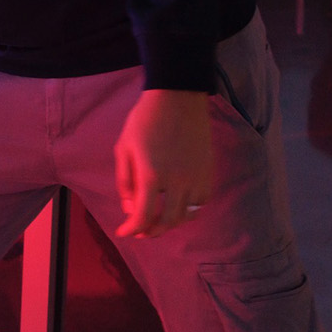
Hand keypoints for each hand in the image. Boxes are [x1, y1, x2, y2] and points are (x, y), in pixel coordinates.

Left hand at [113, 89, 213, 238]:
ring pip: (187, 214)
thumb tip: (130, 209)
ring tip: (158, 220)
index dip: (132, 229)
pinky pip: (201, 201)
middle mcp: (177, 182)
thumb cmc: (144, 121)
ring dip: (171, 222)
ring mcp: (196, 178)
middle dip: (152, 231)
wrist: (177, 99)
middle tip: (141, 232)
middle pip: (167, 221)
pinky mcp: (208, 172)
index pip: (143, 215)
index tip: (124, 232)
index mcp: (151, 175)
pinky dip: (189, 209)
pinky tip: (177, 205)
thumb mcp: (124, 149)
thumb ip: (125, 182)